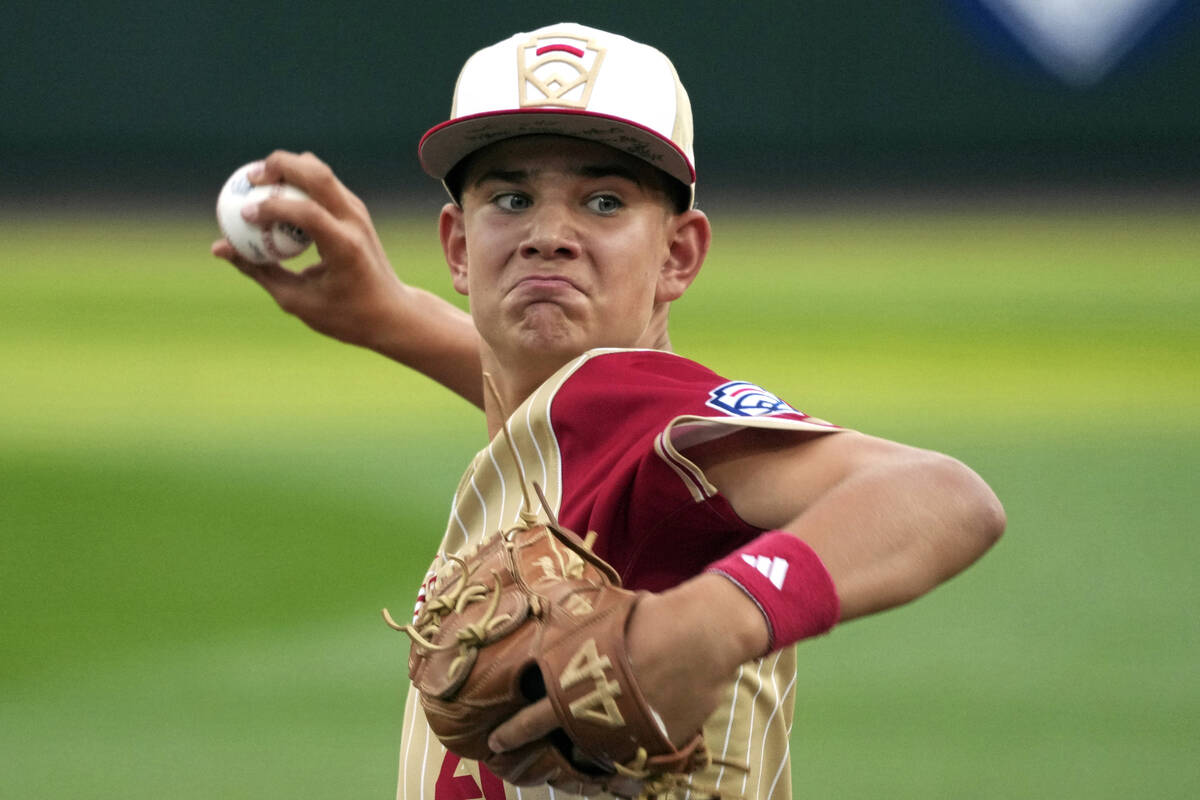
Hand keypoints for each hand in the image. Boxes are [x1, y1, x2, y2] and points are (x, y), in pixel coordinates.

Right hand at [211, 150, 482, 404]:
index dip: (272, 207)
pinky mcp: (355, 209)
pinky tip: (275, 193)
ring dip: (287, 167)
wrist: (391, 311)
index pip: (308, 212)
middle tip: (247, 179)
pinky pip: (322, 183)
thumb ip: (258, 270)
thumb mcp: (297, 300)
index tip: (242, 213)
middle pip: (317, 173)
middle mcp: (355, 222)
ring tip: (257, 182)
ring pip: (320, 171)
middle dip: (278, 166)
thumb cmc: (343, 314)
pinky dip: (297, 180)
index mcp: (345, 248)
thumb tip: (220, 247)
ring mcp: (358, 212)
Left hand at [486, 573, 769, 754]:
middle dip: (539, 749)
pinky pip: (635, 753)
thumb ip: (574, 635)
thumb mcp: (599, 618)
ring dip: (583, 751)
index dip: (513, 731)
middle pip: (562, 741)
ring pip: (598, 753)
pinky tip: (619, 743)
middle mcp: (599, 716)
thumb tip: (548, 618)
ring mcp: (629, 734)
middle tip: (524, 754)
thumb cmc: (649, 618)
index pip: (535, 717)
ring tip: (570, 750)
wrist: (703, 635)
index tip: (496, 741)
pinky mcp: (659, 742)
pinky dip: (624, 749)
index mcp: (578, 686)